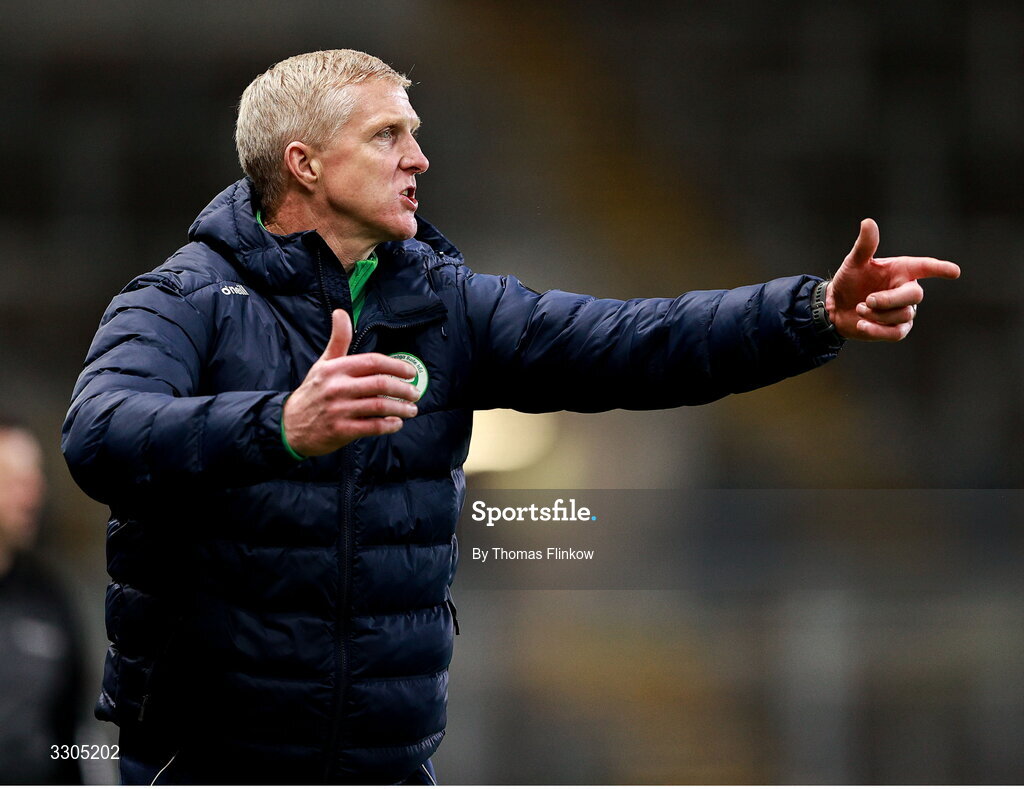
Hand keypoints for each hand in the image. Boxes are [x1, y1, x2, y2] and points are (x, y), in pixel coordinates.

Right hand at [282, 309, 420, 456]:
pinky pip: (372, 427)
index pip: (373, 362)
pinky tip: (396, 423)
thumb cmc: (313, 391)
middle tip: (415, 393)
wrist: (289, 425)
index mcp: (336, 368)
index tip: (410, 373)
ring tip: (411, 409)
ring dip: (401, 408)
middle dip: (404, 389)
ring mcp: (339, 410)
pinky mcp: (341, 430)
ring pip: (379, 406)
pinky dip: (388, 425)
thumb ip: (338, 340)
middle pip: (381, 384)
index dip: (396, 366)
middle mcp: (337, 387)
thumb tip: (341, 312)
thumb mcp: (323, 363)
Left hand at [826, 218, 959, 340]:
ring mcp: (904, 311)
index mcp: (901, 270)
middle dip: (890, 299)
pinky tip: (862, 325)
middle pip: (915, 295)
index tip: (954, 271)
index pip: (926, 267)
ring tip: (859, 308)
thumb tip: (868, 222)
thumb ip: (865, 246)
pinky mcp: (896, 329)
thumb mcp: (854, 263)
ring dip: (877, 313)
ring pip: (904, 314)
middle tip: (867, 300)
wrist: (835, 307)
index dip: (940, 269)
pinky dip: (877, 330)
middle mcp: (906, 290)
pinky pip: (896, 333)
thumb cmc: (849, 281)